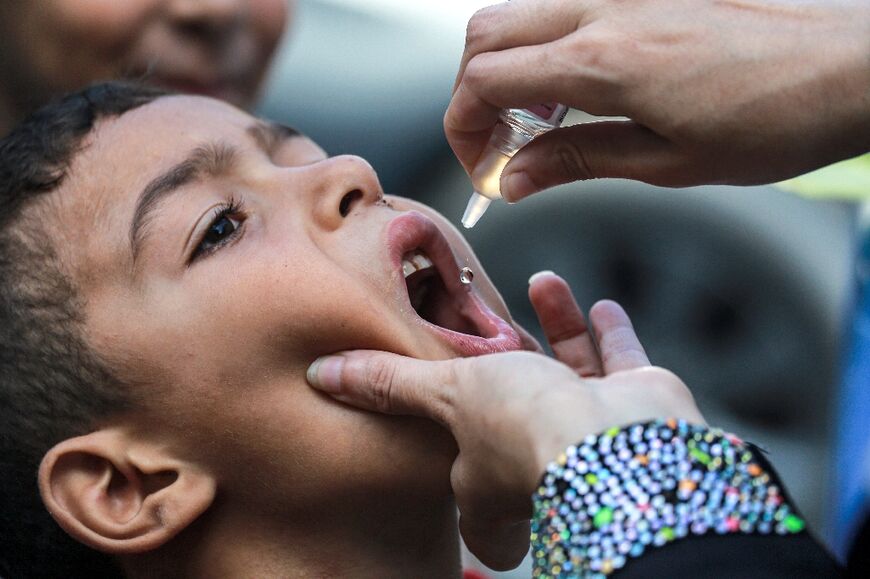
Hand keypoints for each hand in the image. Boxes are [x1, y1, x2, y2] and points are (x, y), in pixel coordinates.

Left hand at [306, 272, 704, 569]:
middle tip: (494, 327)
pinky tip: (598, 302)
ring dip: (556, 325)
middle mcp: (538, 458)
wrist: (619, 439)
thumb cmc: (525, 429)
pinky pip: (620, 362)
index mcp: (487, 478)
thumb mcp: (444, 393)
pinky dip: (609, 332)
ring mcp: (587, 431)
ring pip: (569, 373)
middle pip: (519, 413)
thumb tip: (323, 375)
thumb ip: (389, 382)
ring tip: (543, 281)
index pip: (468, 493)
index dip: (460, 473)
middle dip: (507, 365)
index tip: (450, 436)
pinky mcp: (631, 406)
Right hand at [446, 0, 869, 199]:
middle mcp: (604, 10)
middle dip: (470, 94)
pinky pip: (563, 9)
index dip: (462, 128)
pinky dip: (544, 50)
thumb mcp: (666, 161)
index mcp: (603, 60)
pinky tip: (575, 91)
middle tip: (495, 146)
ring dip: (505, 68)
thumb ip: (576, 160)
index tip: (480, 167)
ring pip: (519, 14)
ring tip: (536, 124)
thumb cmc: (776, 117)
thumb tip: (514, 178)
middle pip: (485, 35)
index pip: (485, 79)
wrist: (848, 66)